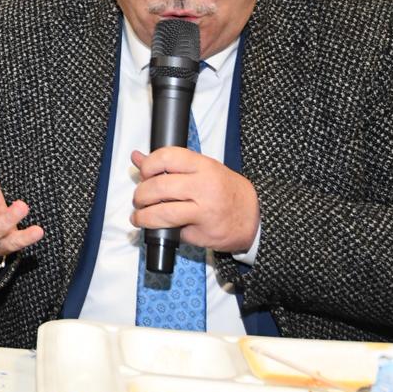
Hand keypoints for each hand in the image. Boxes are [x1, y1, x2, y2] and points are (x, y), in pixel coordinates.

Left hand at [130, 147, 258, 253]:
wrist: (255, 218)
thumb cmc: (226, 191)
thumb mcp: (202, 170)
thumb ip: (170, 165)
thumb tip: (137, 157)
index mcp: (204, 166)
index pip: (167, 157)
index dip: (148, 166)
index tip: (144, 174)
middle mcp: (204, 187)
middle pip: (158, 187)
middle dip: (140, 195)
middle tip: (139, 199)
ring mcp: (205, 212)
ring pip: (162, 213)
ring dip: (143, 216)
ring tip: (139, 217)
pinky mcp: (203, 233)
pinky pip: (173, 231)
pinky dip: (161, 230)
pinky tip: (159, 228)